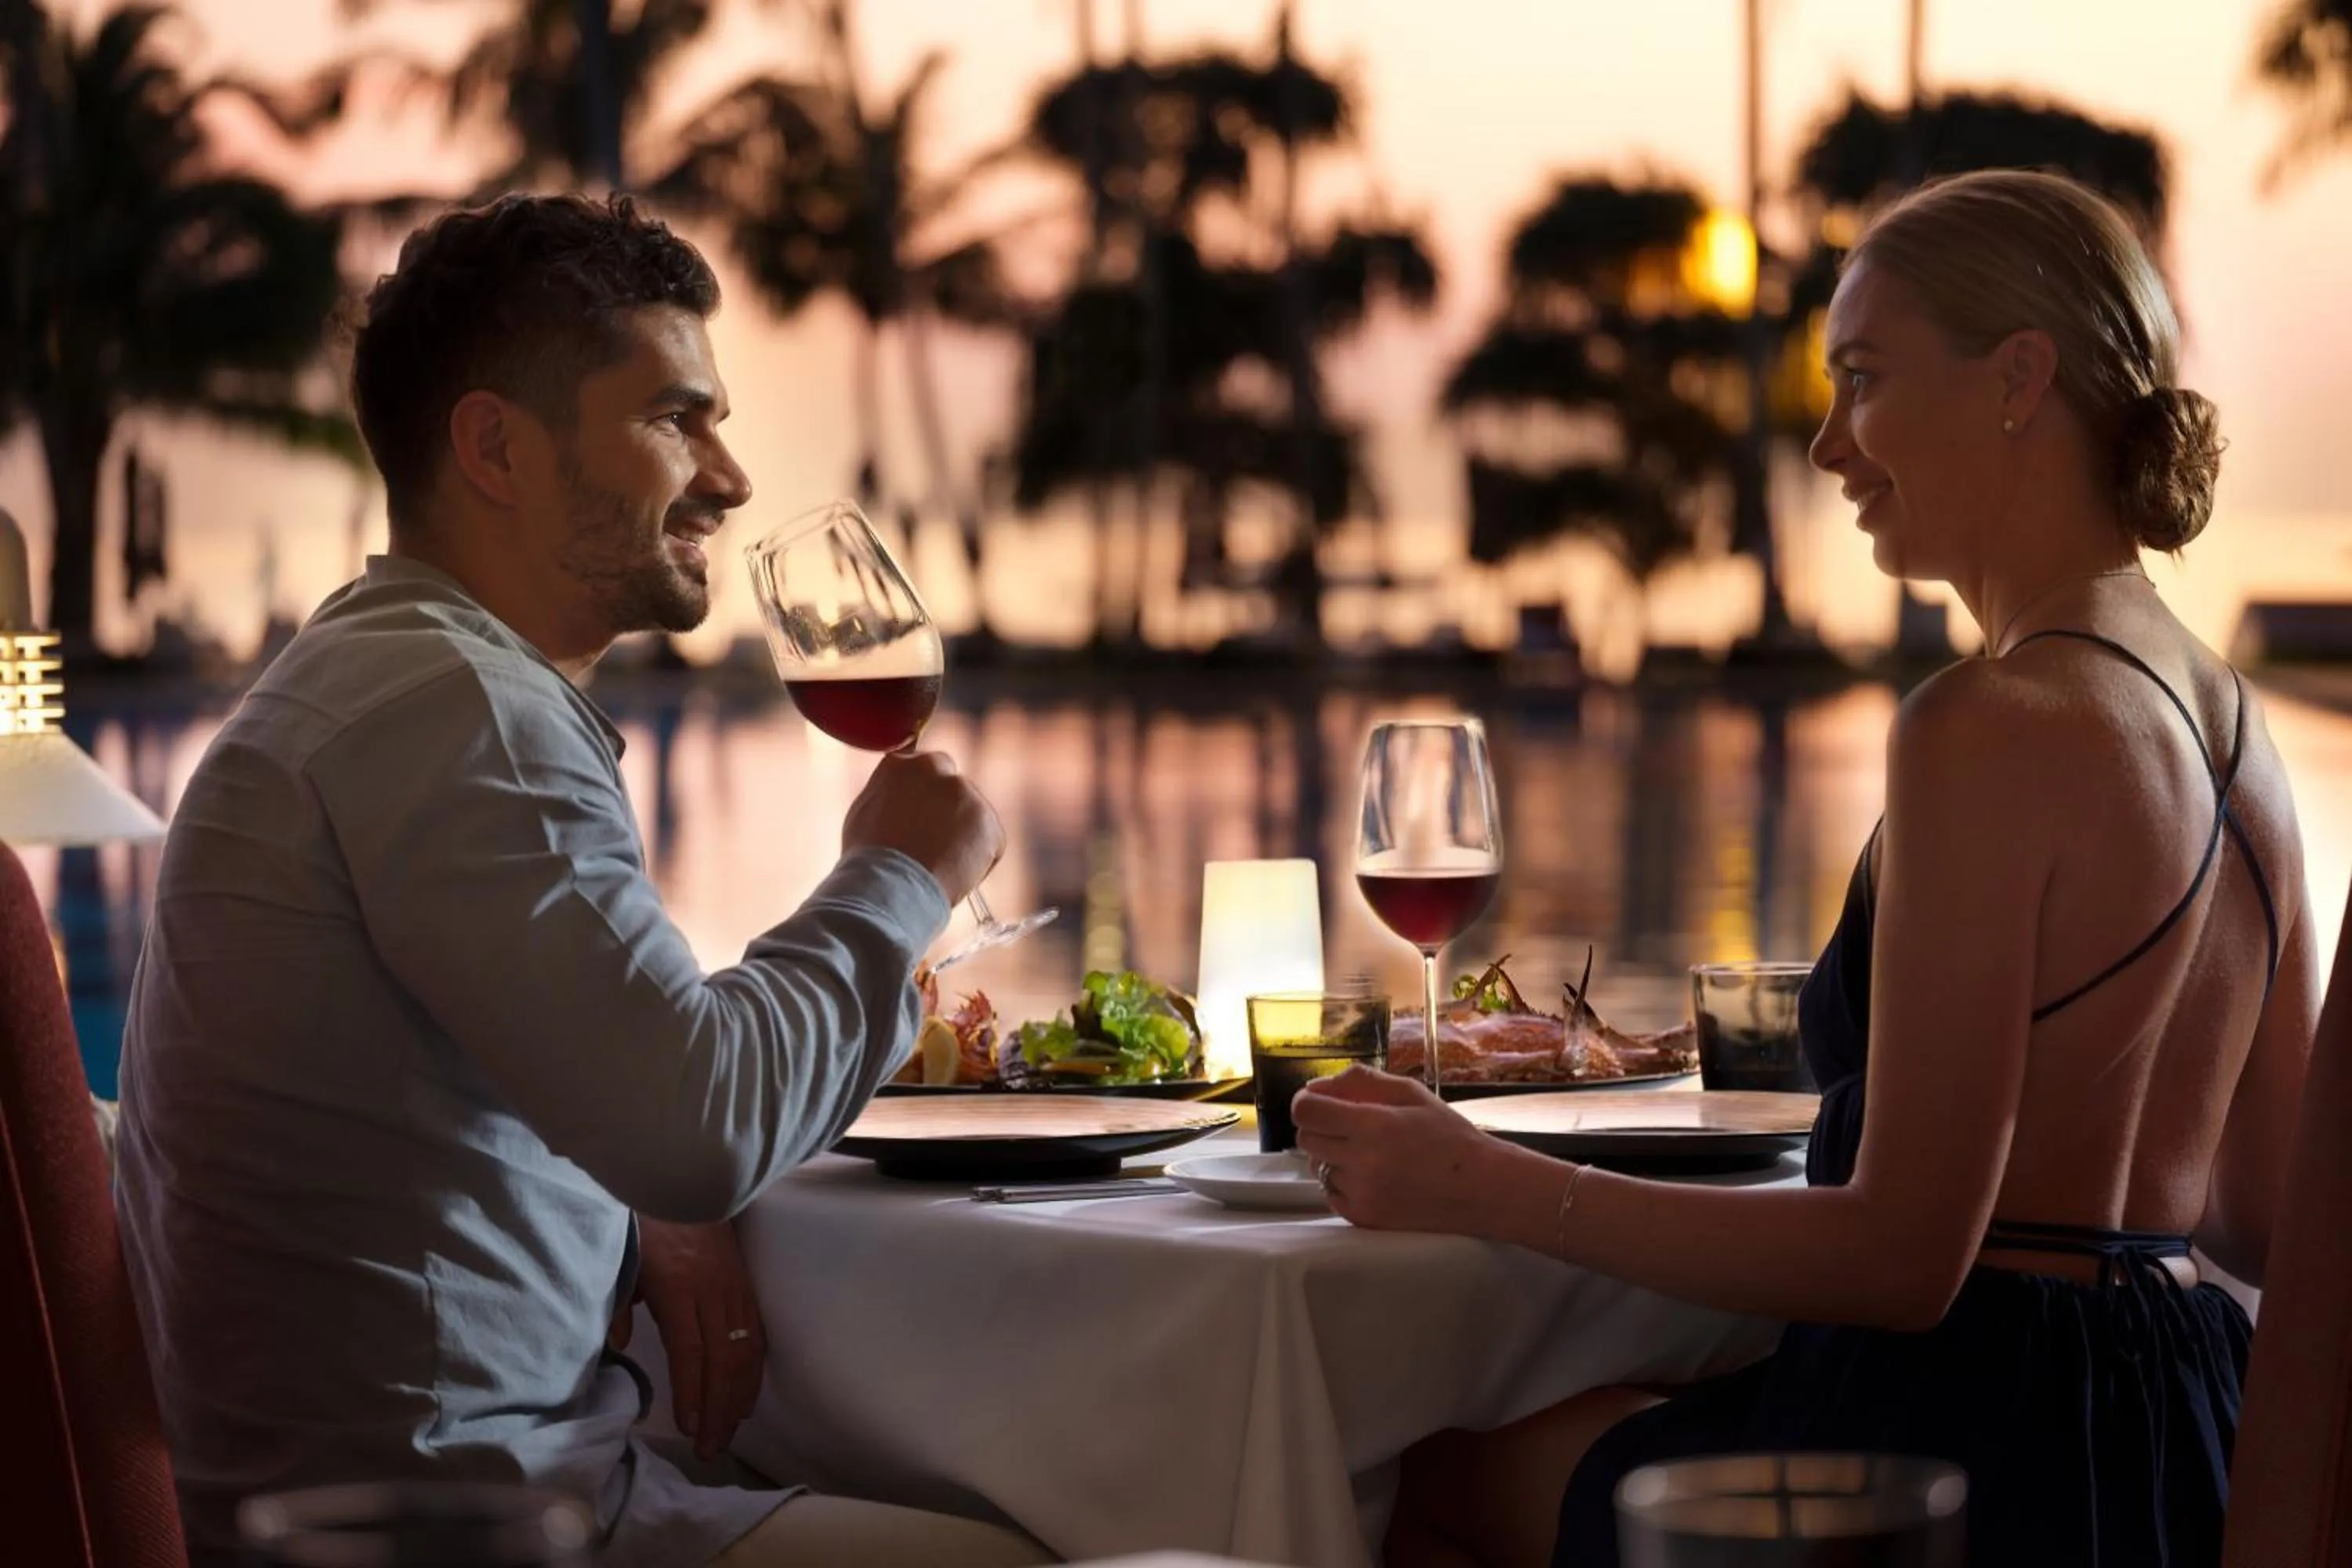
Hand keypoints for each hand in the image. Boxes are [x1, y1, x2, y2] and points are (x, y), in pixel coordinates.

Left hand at [614, 1217, 766, 1461]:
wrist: (683, 1180)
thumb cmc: (645, 1222)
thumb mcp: (623, 1260)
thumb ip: (619, 1305)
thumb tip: (620, 1347)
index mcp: (678, 1285)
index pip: (690, 1350)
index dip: (693, 1391)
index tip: (690, 1427)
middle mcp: (712, 1290)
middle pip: (722, 1359)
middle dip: (718, 1409)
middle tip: (710, 1448)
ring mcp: (734, 1287)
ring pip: (745, 1350)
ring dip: (739, 1397)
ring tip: (729, 1433)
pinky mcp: (745, 1284)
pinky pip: (756, 1333)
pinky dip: (754, 1370)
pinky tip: (747, 1396)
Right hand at [842, 750, 1004, 906]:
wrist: (891, 886)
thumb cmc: (869, 858)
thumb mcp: (866, 811)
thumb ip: (889, 793)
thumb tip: (899, 793)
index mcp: (903, 763)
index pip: (924, 770)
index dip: (924, 799)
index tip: (918, 820)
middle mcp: (938, 768)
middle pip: (952, 787)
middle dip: (948, 810)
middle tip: (933, 844)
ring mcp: (967, 794)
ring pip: (972, 816)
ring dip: (963, 836)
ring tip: (938, 866)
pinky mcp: (990, 823)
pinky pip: (989, 842)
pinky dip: (979, 860)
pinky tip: (954, 874)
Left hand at [1290, 1066, 1511, 1234]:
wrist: (1481, 1188)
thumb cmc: (1448, 1135)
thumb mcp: (1411, 1094)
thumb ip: (1361, 1082)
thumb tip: (1317, 1086)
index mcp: (1374, 1126)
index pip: (1306, 1111)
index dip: (1307, 1101)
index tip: (1321, 1102)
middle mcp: (1362, 1163)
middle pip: (1306, 1138)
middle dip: (1321, 1126)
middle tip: (1349, 1125)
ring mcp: (1362, 1195)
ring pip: (1317, 1167)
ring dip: (1332, 1156)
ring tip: (1367, 1152)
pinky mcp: (1364, 1218)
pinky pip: (1331, 1193)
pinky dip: (1342, 1182)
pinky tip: (1371, 1175)